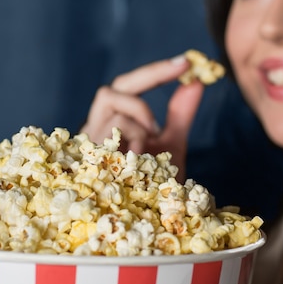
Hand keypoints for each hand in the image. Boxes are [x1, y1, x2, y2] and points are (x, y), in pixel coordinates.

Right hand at [80, 55, 204, 180]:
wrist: (149, 220)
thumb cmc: (154, 184)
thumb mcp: (170, 145)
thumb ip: (179, 114)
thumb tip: (195, 82)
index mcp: (112, 121)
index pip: (127, 86)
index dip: (155, 72)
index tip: (187, 63)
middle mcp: (95, 129)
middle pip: (111, 92)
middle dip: (140, 103)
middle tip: (158, 126)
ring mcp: (88, 145)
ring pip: (115, 115)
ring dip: (140, 131)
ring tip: (148, 156)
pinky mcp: (87, 160)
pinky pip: (111, 138)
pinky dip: (133, 146)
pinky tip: (139, 164)